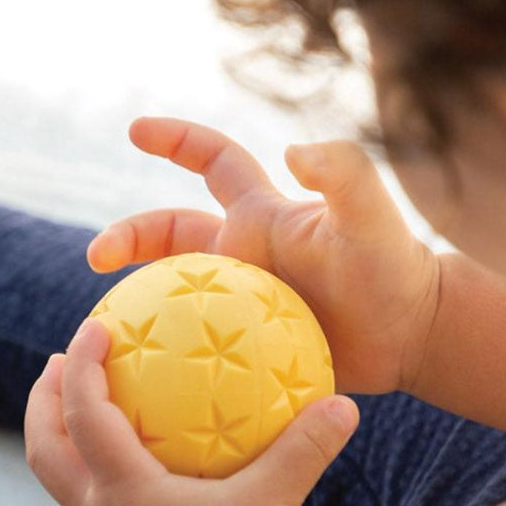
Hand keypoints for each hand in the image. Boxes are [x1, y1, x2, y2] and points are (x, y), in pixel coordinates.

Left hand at [24, 319, 359, 505]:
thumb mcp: (275, 503)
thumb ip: (307, 448)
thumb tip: (347, 404)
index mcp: (124, 492)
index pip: (84, 413)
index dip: (82, 364)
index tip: (92, 327)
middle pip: (42, 449)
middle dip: (42, 400)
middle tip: (59, 361)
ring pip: (61, 484)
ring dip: (63, 440)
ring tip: (84, 410)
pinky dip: (94, 476)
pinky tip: (132, 471)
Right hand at [87, 117, 439, 394]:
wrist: (408, 335)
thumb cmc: (392, 270)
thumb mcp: (370, 217)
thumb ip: (343, 172)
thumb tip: (290, 152)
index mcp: (259, 216)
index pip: (210, 160)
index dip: (173, 138)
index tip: (134, 129)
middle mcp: (243, 253)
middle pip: (170, 234)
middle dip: (127, 237)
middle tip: (97, 261)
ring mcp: (242, 299)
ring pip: (174, 295)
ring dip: (139, 303)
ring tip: (107, 330)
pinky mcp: (246, 342)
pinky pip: (194, 344)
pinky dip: (165, 352)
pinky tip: (140, 376)